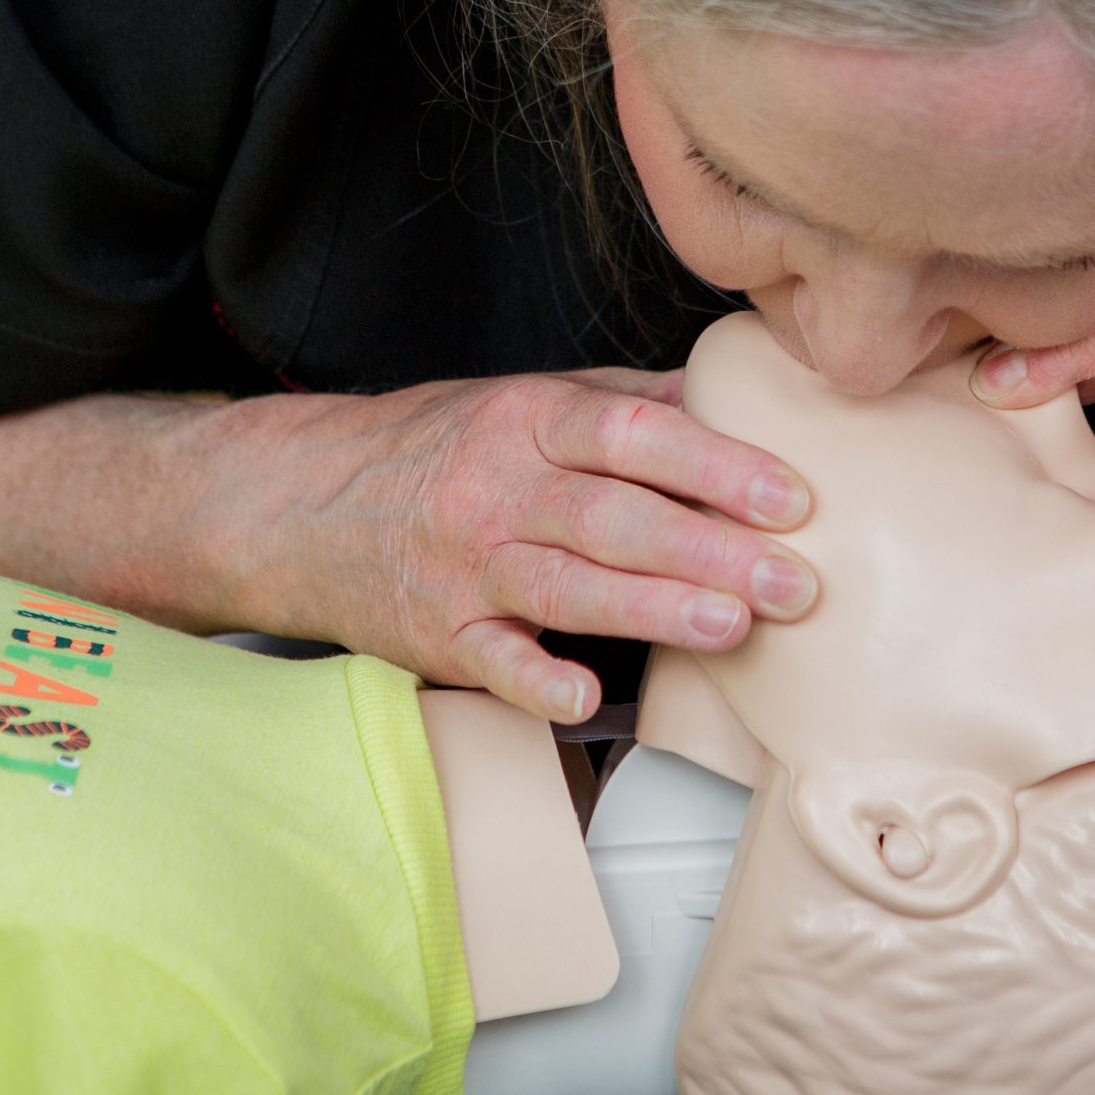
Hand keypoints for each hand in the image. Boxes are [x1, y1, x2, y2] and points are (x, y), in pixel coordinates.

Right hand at [254, 368, 819, 723]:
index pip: (633, 434)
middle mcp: (498, 488)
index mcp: (530, 419)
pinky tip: (587, 697)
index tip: (791, 498)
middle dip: (709, 551)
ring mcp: (465, 564)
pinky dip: (535, 681)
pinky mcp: (436, 633)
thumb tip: (739, 397)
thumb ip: (629, 401)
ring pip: (564, 587)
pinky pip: (488, 661)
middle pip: (612, 516)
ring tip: (731, 629)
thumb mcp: (525, 399)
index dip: (716, 465)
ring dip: (650, 609)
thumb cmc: (439, 447)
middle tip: (793, 583)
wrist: (300, 502)